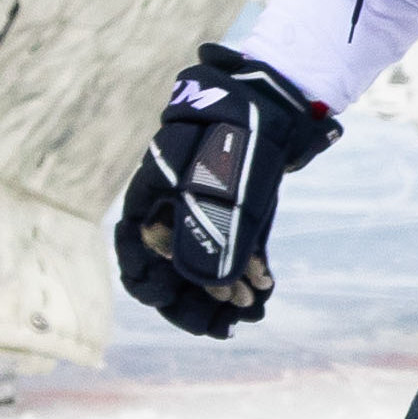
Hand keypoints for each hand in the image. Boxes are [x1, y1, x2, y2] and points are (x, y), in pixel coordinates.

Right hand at [113, 47, 340, 336]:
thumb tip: (211, 286)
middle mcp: (175, 200)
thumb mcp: (224, 184)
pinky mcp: (238, 203)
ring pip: (206, 258)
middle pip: (173, 262)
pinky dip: (246, 268)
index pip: (135, 248)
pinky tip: (265, 287)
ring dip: (225, 289)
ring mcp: (207, 201)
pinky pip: (234, 245)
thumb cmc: (242, 131)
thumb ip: (211, 234)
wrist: (282, 93)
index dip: (148, 281)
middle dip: (196, 297)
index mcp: (154, 191)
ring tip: (252, 310)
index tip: (167, 303)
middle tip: (225, 326)